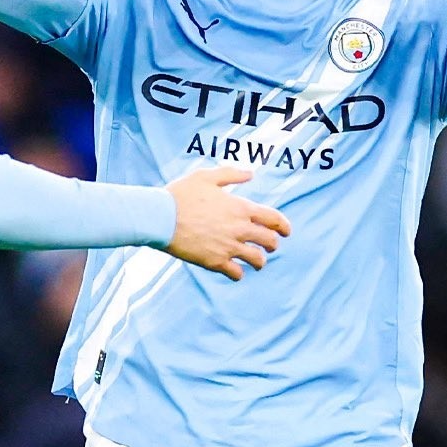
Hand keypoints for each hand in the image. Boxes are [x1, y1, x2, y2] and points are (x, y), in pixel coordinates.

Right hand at [165, 166, 290, 281]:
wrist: (160, 217)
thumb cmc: (181, 194)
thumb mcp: (205, 176)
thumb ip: (231, 174)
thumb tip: (251, 173)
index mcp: (240, 208)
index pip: (274, 219)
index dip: (284, 226)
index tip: (286, 231)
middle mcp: (240, 229)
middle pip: (270, 241)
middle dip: (273, 244)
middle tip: (269, 245)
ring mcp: (229, 247)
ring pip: (258, 260)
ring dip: (259, 260)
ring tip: (255, 261)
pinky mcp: (216, 262)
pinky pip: (237, 273)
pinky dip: (239, 273)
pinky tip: (235, 271)